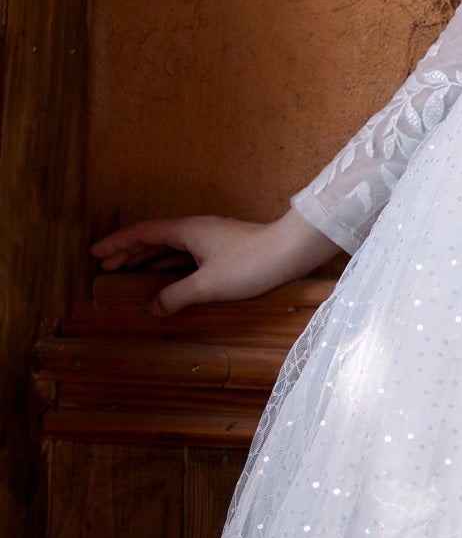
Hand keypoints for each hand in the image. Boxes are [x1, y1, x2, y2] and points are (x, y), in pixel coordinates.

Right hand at [90, 210, 342, 318]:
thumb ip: (176, 295)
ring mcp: (210, 238)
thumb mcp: (207, 285)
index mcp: (186, 231)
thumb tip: (152, 307)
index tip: (96, 252)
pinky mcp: (223, 249)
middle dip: (128, 252)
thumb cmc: (250, 264)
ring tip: (127, 273)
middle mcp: (196, 230)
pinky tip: (166, 278)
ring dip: (148, 259)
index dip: (117, 243)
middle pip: (153, 238)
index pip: (142, 233)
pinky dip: (169, 265)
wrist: (290, 252)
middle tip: (105, 267)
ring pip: (170, 247)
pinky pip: (186, 255)